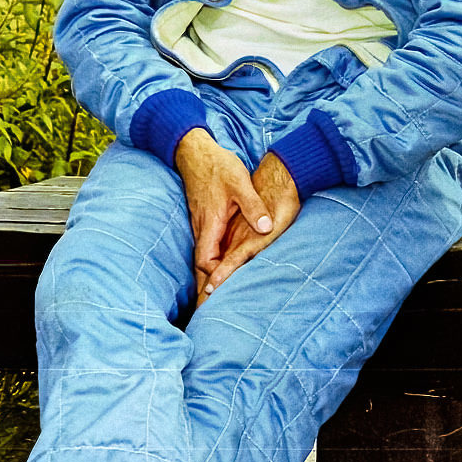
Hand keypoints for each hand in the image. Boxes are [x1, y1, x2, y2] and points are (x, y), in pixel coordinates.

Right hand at [174, 129, 273, 299]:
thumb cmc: (218, 166)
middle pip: (201, 264)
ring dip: (209, 275)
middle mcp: (202, 228)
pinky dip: (211, 260)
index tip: (224, 291)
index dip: (215, 277)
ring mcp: (201, 223)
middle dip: (207, 286)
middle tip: (211, 311)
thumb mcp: (240, 184)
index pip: (206, 261)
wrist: (195, 151)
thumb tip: (267, 228)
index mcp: (210, 224)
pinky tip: (221, 267)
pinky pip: (206, 245)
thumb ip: (253, 207)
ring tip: (215, 298)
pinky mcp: (204, 218)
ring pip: (203, 256)